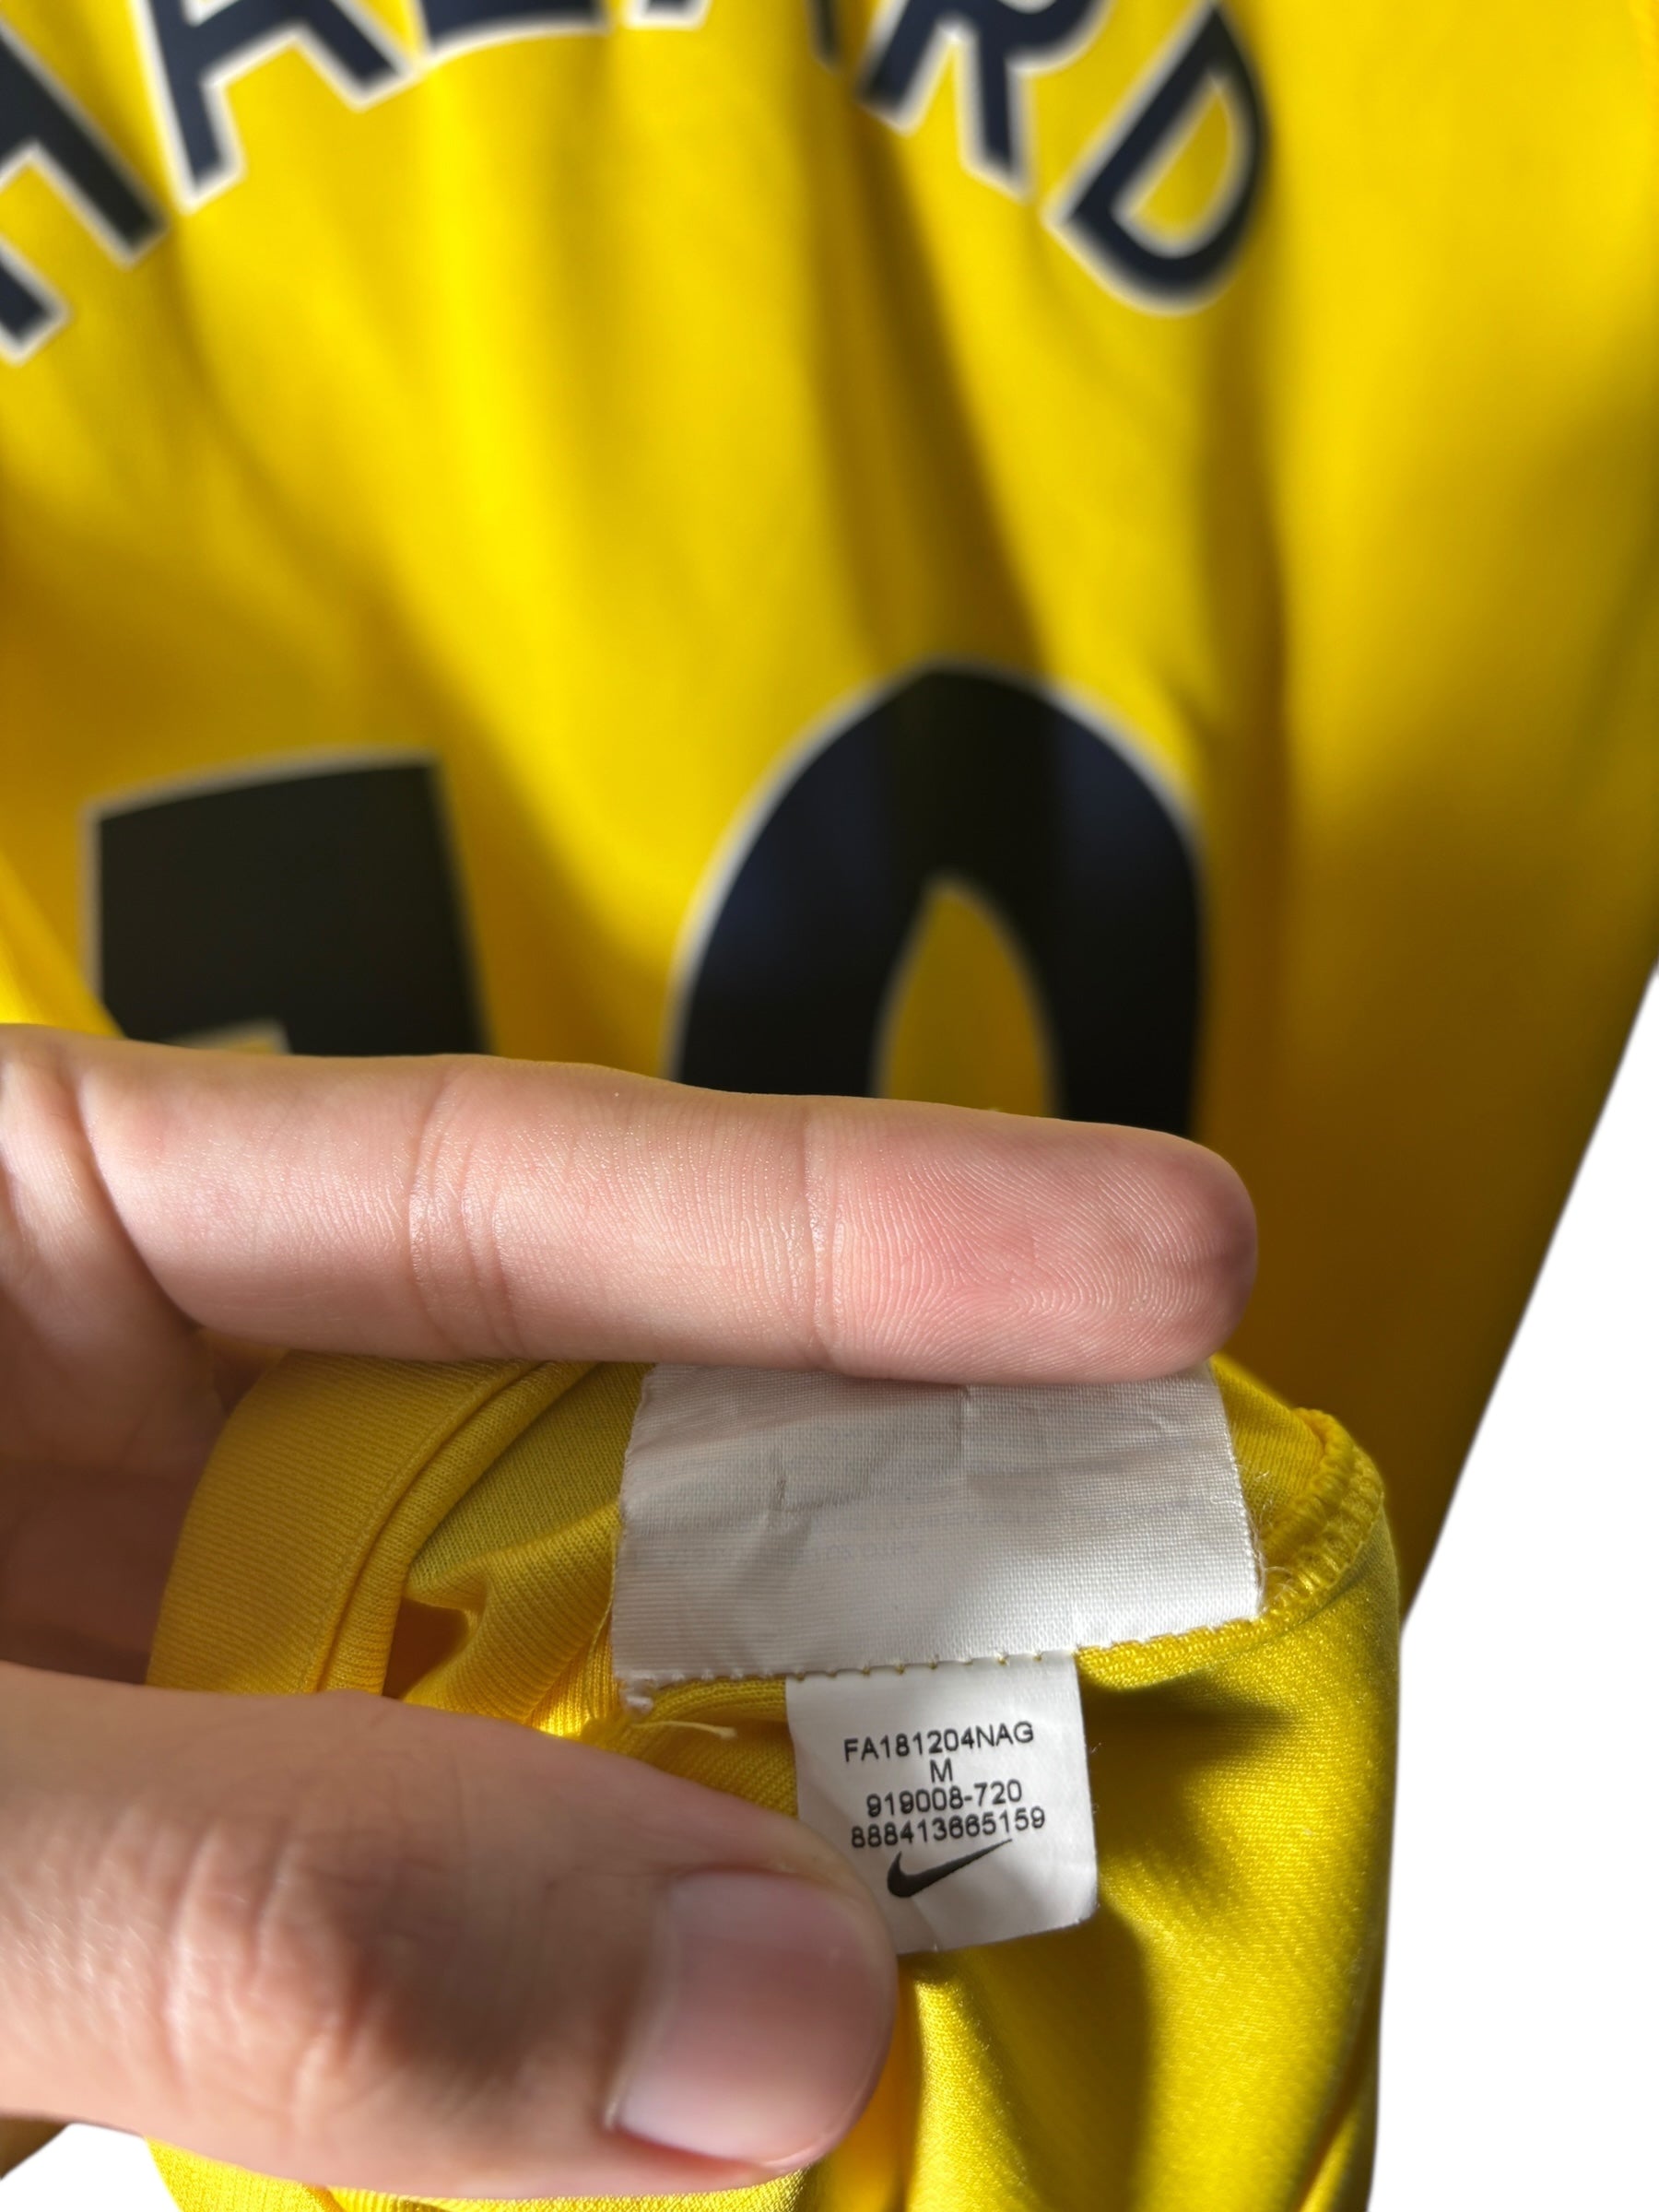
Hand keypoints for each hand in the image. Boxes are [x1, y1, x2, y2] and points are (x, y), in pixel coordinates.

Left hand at [0, 1028, 1253, 2198]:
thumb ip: (247, 1892)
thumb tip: (767, 2008)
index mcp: (57, 1229)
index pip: (509, 1178)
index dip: (860, 1216)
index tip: (1171, 1256)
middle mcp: (181, 1408)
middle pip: (606, 1421)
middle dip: (882, 1512)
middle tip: (1170, 1572)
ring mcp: (227, 1630)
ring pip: (585, 1673)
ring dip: (782, 1786)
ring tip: (1028, 1840)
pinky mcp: (255, 1839)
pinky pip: (503, 1879)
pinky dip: (643, 1968)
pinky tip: (793, 2021)